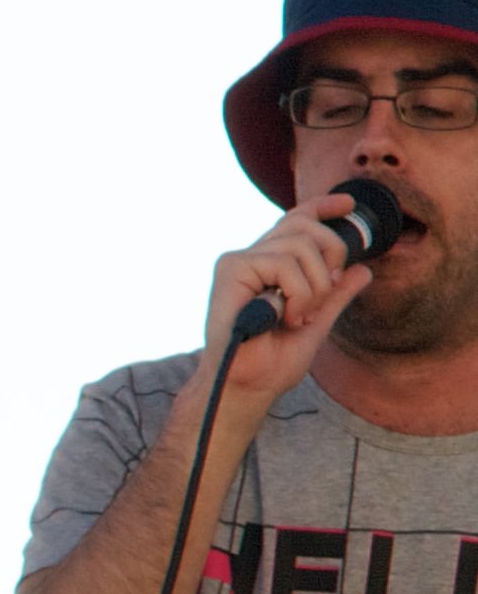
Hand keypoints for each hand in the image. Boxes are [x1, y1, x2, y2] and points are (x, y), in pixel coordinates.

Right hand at [193, 192, 375, 413]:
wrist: (247, 387)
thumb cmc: (272, 364)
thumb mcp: (317, 324)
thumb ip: (336, 296)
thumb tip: (363, 269)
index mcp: (267, 266)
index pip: (295, 220)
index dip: (323, 207)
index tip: (348, 206)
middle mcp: (250, 258)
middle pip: (305, 226)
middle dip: (331, 258)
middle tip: (322, 299)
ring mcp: (238, 262)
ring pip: (300, 245)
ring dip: (314, 288)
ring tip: (298, 318)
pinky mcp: (231, 270)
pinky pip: (285, 264)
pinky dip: (298, 294)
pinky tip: (285, 318)